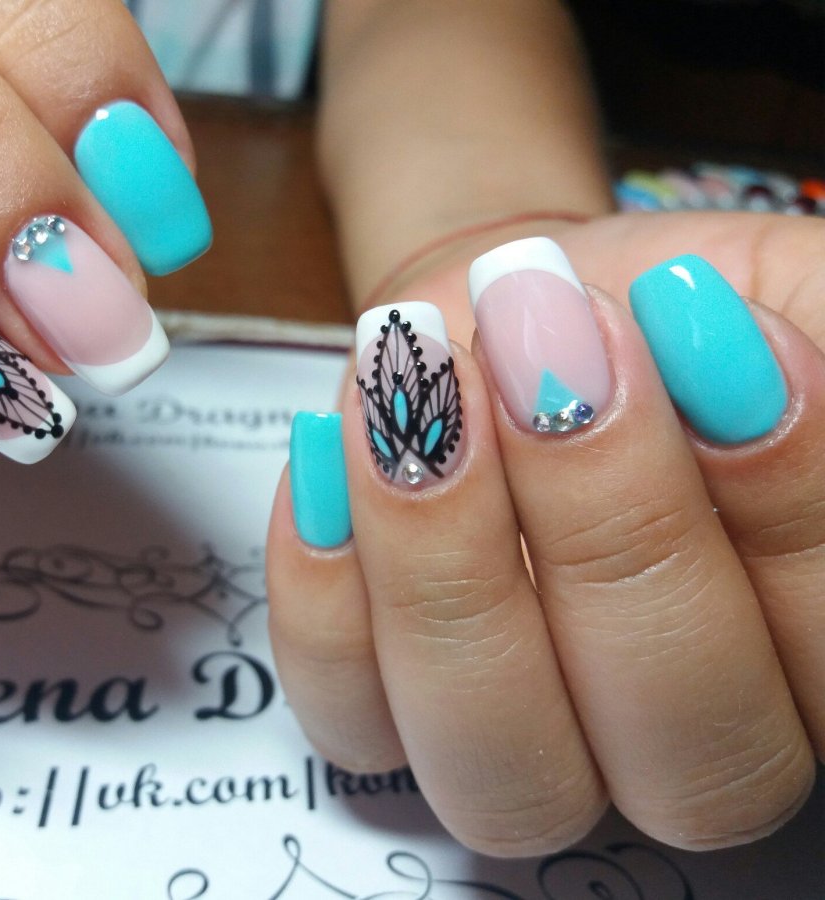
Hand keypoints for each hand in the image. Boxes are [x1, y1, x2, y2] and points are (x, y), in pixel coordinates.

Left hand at [266, 212, 824, 856]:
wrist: (522, 306)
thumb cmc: (661, 319)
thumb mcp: (774, 295)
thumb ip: (809, 348)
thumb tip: (767, 378)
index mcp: (808, 653)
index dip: (782, 500)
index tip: (706, 328)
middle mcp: (678, 741)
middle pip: (685, 753)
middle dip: (612, 531)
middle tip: (550, 350)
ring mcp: (524, 750)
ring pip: (504, 769)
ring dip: (447, 571)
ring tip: (416, 395)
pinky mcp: (387, 718)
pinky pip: (351, 714)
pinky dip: (324, 588)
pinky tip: (332, 447)